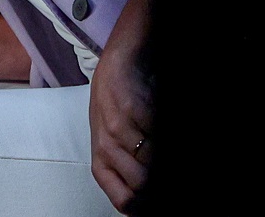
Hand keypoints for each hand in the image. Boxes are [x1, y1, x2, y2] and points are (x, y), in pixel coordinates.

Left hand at [88, 18, 153, 213]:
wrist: (121, 62)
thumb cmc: (120, 104)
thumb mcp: (115, 140)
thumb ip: (127, 169)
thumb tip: (145, 196)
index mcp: (101, 159)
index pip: (125, 201)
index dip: (146, 203)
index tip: (156, 193)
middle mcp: (105, 146)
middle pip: (142, 185)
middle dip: (159, 179)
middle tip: (162, 158)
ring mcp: (117, 128)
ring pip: (150, 162)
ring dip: (161, 151)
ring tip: (158, 137)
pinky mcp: (132, 109)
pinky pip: (155, 132)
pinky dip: (163, 128)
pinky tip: (160, 121)